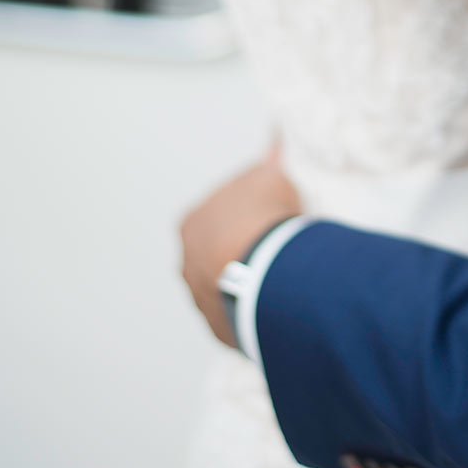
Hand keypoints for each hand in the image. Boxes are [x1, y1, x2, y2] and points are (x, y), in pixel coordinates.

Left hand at [180, 145, 303, 349]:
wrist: (269, 270)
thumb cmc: (264, 216)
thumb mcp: (271, 176)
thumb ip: (269, 162)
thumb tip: (276, 139)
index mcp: (191, 224)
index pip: (215, 220)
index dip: (243, 219)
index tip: (268, 223)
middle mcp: (187, 264)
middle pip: (215, 257)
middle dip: (240, 256)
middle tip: (276, 256)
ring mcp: (201, 299)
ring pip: (224, 291)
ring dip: (246, 287)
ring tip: (280, 286)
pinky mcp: (222, 329)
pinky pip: (239, 319)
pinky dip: (255, 313)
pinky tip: (278, 309)